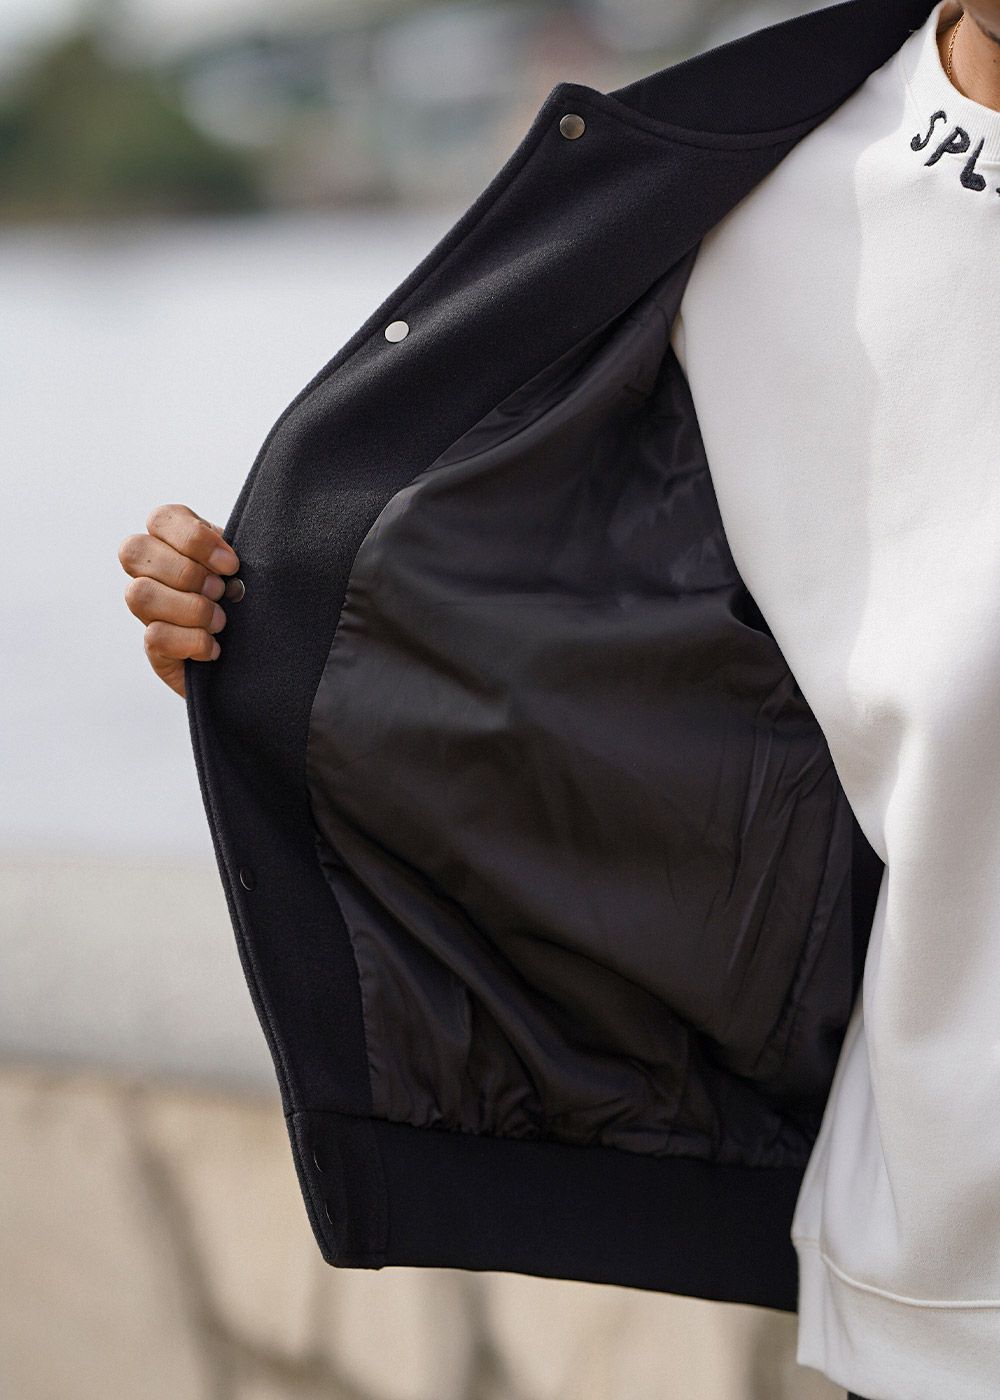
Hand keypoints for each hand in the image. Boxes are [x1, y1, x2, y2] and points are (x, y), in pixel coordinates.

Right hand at [119, 503, 239, 698]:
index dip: (194, 539)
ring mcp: (147, 608)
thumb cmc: (250, 600)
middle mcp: (151, 571)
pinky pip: (154, 636)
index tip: (231, 565)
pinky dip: (191, 642)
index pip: (160, 519)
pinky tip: (214, 647)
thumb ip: (233, 557)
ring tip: (220, 621)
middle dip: (186, 572)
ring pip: (139, 594)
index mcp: (175, 541)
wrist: (258, 652)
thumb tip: (231, 567)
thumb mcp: (246, 569)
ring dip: (189, 607)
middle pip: (134, 551)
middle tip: (220, 591)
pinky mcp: (153, 646)